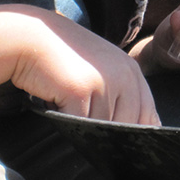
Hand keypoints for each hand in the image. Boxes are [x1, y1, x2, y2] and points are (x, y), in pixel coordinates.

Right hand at [4, 6, 158, 124]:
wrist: (31, 39)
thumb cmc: (64, 58)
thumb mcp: (103, 71)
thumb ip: (122, 95)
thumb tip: (139, 131)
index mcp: (132, 71)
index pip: (148, 116)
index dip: (135, 133)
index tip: (121, 140)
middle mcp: (123, 75)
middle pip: (125, 127)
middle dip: (105, 131)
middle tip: (81, 112)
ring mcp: (103, 82)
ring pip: (101, 129)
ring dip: (83, 127)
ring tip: (69, 102)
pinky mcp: (80, 91)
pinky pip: (79, 125)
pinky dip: (67, 122)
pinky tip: (58, 102)